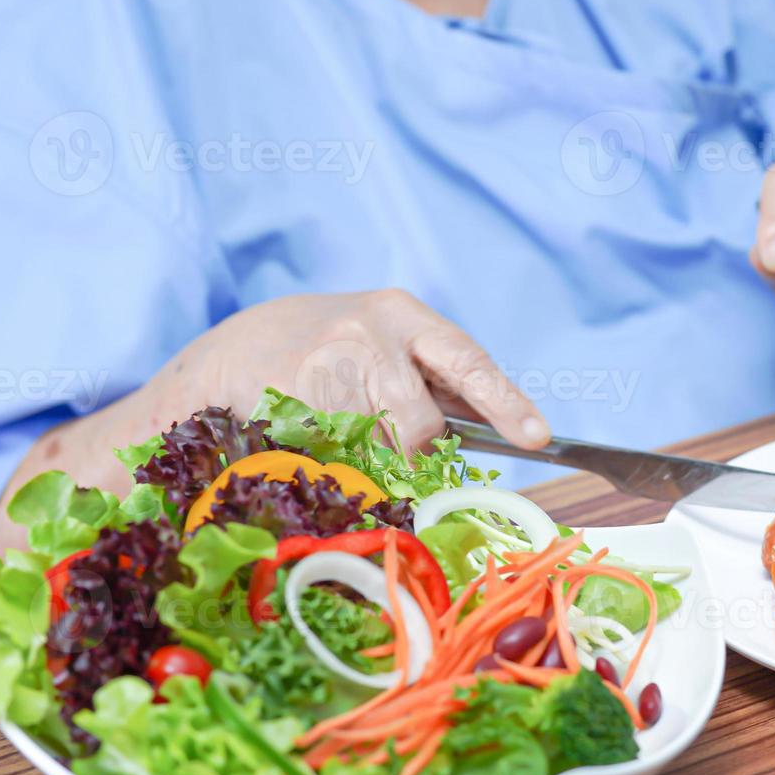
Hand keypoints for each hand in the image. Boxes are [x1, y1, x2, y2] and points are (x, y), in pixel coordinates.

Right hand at [153, 289, 549, 450]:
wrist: (237, 347)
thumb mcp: (387, 344)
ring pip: (377, 446)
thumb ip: (437, 380)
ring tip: (346, 431)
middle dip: (418, 449)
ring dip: (373, 457)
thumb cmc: (333, 352)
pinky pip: (336, 456)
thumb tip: (503, 429)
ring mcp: (324, 364)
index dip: (505, 401)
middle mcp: (367, 331)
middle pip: (419, 420)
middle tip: (404, 452)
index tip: (537, 435)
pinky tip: (317, 435)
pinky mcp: (286, 399)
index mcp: (403, 314)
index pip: (467, 360)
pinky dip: (337, 461)